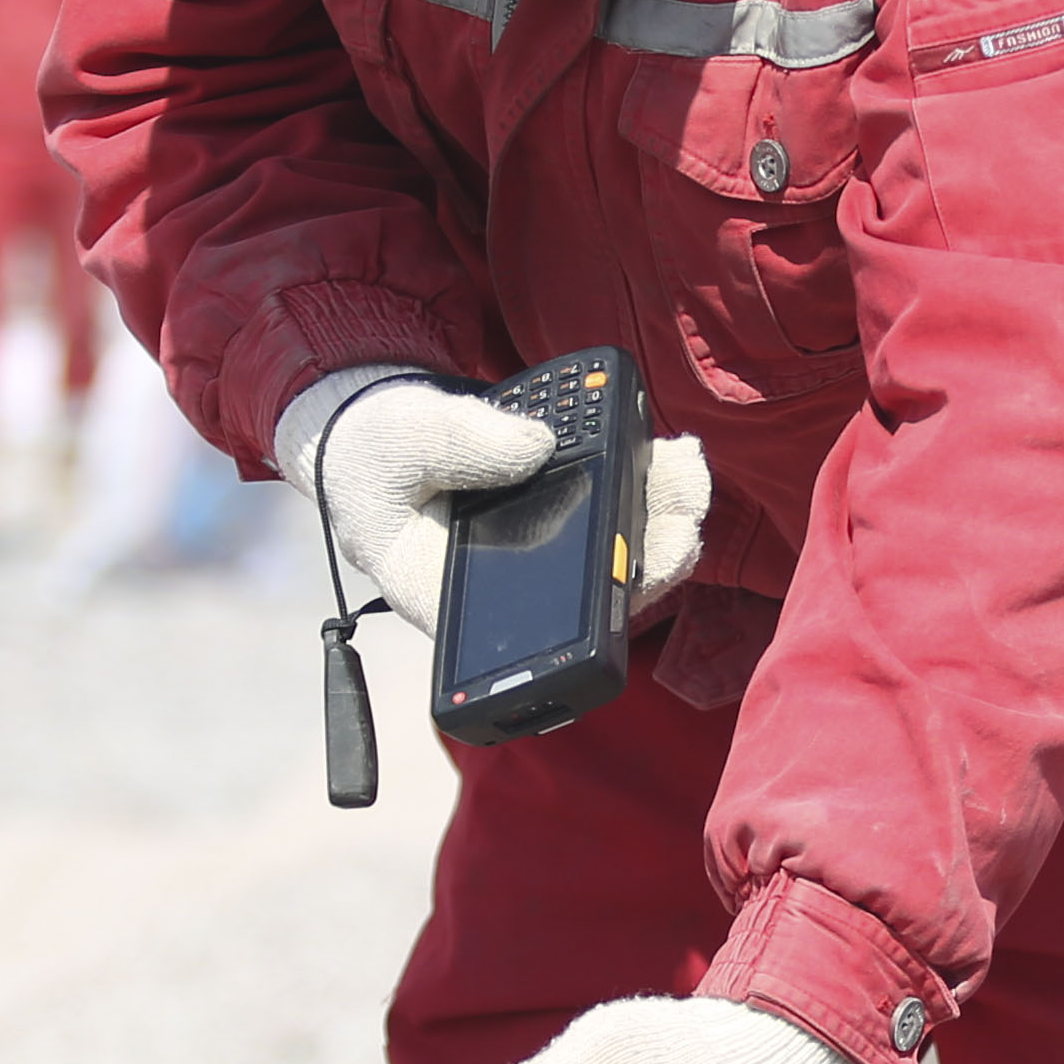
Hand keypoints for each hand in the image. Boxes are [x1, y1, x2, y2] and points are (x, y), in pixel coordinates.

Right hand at [279, 367, 715, 637]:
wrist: (379, 434)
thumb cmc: (378, 454)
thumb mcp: (402, 442)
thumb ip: (460, 443)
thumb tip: (537, 448)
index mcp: (453, 598)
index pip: (535, 629)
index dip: (593, 610)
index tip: (635, 572)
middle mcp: (507, 598)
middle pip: (594, 599)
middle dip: (649, 557)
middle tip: (684, 515)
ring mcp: (540, 565)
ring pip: (616, 562)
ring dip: (660, 519)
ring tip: (685, 471)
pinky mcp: (561, 529)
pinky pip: (617, 525)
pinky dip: (649, 492)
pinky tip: (670, 460)